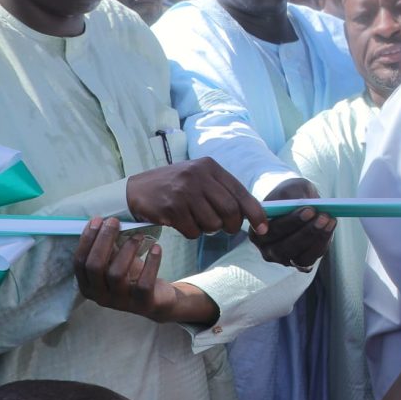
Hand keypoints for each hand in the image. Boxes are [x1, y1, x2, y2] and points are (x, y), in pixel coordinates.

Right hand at [73, 216, 216, 324]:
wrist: (159, 299)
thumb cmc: (132, 276)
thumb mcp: (115, 262)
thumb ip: (106, 247)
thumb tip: (100, 221)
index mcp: (88, 287)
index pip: (80, 263)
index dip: (87, 240)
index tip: (97, 220)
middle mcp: (100, 297)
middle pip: (95, 266)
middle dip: (103, 240)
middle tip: (114, 221)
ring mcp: (121, 302)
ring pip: (117, 274)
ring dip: (127, 249)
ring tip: (138, 235)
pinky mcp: (143, 304)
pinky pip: (144, 283)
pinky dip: (151, 262)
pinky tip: (156, 247)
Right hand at [125, 158, 268, 240]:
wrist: (137, 189)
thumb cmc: (176, 186)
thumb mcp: (200, 179)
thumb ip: (224, 191)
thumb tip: (253, 214)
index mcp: (210, 166)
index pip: (241, 192)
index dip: (255, 213)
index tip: (263, 228)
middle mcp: (198, 175)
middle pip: (230, 210)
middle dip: (232, 225)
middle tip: (226, 228)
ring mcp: (184, 191)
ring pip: (212, 223)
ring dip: (209, 229)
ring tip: (197, 220)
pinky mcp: (171, 207)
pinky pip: (193, 231)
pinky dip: (192, 233)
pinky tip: (182, 222)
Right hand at [257, 179, 336, 270]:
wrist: (294, 202)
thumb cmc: (288, 195)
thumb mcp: (290, 188)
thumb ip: (294, 195)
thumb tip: (306, 203)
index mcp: (257, 231)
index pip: (272, 230)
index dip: (291, 221)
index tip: (309, 210)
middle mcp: (267, 249)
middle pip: (285, 247)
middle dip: (307, 232)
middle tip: (322, 216)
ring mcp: (283, 258)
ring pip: (300, 257)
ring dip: (317, 238)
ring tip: (329, 219)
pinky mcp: (299, 262)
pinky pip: (311, 258)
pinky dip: (322, 243)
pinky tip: (330, 226)